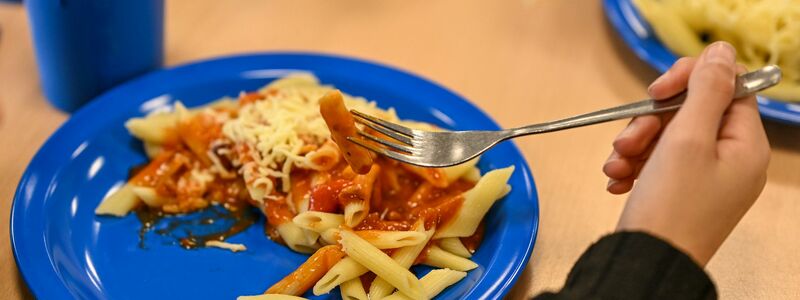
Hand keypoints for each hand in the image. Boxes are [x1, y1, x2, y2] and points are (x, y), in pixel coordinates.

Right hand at [603, 41, 769, 265]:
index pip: (725, 88)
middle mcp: (731, 160)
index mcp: (745, 145)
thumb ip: (705, 90)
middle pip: (690, 113)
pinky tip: (617, 179)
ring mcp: (705, 178)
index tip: (654, 91)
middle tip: (627, 140)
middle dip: (650, 122)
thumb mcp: (686, 139)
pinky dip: (634, 165)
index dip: (688, 81)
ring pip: (667, 137)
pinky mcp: (681, 192)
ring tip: (615, 165)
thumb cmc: (670, 207)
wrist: (647, 264)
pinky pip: (657, 162)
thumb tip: (721, 52)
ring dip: (635, 144)